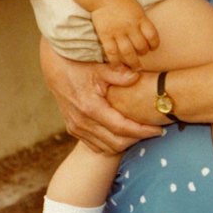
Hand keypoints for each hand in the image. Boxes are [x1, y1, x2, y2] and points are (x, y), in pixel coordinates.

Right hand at [39, 38, 161, 153]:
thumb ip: (119, 73)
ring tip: (141, 132)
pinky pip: (96, 145)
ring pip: (106, 147)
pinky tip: (124, 134)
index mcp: (90, 108)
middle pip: (116, 142)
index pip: (122, 128)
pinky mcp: (74, 129)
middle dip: (137, 139)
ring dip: (125, 143)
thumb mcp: (99, 67)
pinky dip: (111, 143)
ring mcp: (76, 128)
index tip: (158, 130)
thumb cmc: (79, 65)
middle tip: (154, 131)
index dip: (142, 131)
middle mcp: (82, 122)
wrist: (54, 69)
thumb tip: (137, 76)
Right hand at [91, 0, 159, 68]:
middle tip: (142, 55)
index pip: (152, 35)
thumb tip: (147, 35)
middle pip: (141, 46)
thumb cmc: (121, 1)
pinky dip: (116, 61)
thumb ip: (142, 21)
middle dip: (143, 53)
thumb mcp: (137, 9)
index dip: (155, 44)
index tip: (153, 47)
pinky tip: (119, 66)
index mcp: (140, 19)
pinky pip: (111, 52)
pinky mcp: (105, 36)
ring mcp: (117, 32)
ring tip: (135, 67)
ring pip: (127, 52)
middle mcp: (130, 27)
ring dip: (132, 62)